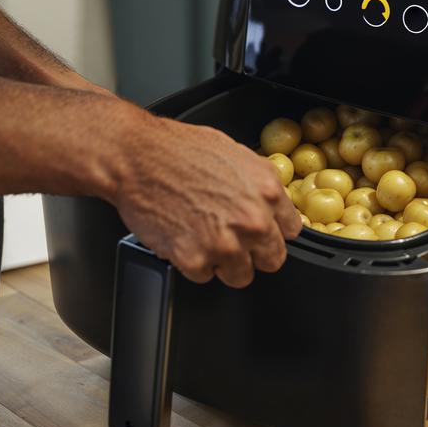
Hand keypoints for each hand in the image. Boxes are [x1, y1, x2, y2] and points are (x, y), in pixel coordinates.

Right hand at [107, 111, 300, 287]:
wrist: (136, 157)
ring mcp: (225, 244)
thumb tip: (271, 204)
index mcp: (268, 191)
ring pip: (240, 275)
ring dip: (224, 263)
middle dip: (253, 253)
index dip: (272, 231)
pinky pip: (204, 276)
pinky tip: (183, 237)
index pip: (290, 231)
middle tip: (231, 238)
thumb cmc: (179, 150)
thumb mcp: (236, 154)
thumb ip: (259, 184)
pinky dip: (193, 263)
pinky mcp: (195, 260)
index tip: (261, 232)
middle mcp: (253, 221)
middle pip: (271, 260)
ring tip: (203, 237)